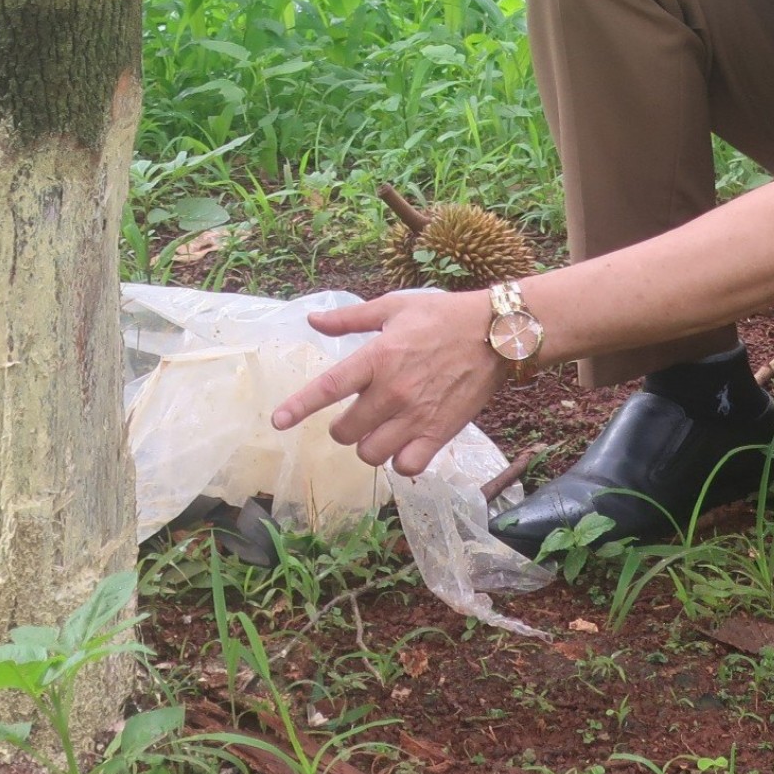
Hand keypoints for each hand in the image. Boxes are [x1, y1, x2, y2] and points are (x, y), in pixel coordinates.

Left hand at [270, 289, 509, 477]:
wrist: (495, 333)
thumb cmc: (441, 315)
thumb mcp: (392, 307)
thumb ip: (349, 318)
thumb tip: (312, 321)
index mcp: (376, 357)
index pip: (328, 387)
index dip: (299, 406)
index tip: (278, 421)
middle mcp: (392, 391)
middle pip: (345, 431)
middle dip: (342, 426)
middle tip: (355, 414)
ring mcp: (416, 416)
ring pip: (371, 454)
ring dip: (368, 445)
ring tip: (378, 430)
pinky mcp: (440, 434)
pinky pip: (407, 466)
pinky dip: (400, 461)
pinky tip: (403, 445)